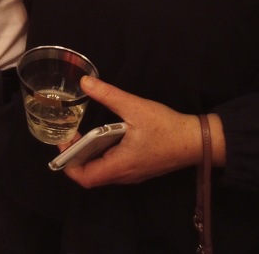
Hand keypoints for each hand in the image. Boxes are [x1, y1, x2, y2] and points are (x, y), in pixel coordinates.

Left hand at [60, 75, 211, 188]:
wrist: (196, 141)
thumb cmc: (166, 127)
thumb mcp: (134, 107)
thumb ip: (108, 94)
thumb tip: (85, 82)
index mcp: (120, 165)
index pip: (86, 178)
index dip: (68, 164)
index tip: (62, 143)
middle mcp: (124, 175)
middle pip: (91, 175)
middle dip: (75, 157)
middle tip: (69, 134)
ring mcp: (133, 173)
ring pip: (103, 171)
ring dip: (88, 156)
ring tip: (81, 133)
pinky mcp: (139, 168)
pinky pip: (114, 167)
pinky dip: (101, 154)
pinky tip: (101, 135)